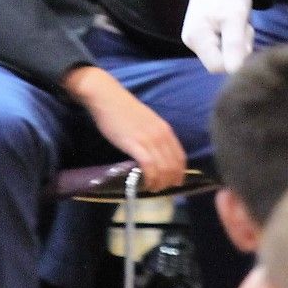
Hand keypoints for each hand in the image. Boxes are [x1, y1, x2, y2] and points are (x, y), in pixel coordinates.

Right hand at [64, 66, 186, 187]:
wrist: (107, 97)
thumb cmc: (123, 110)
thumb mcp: (146, 122)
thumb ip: (154, 136)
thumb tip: (156, 154)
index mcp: (165, 129)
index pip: (180, 156)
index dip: (180, 173)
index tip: (175, 183)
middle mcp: (161, 135)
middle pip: (173, 165)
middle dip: (169, 181)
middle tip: (161, 190)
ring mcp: (149, 139)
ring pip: (163, 168)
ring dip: (160, 183)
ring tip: (152, 189)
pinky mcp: (135, 143)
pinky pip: (149, 166)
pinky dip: (150, 178)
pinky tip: (145, 183)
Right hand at [183, 0, 254, 72]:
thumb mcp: (235, 16)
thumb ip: (234, 44)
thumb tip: (234, 72)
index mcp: (196, 37)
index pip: (217, 66)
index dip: (235, 57)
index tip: (243, 37)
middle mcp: (192, 42)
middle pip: (221, 61)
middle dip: (237, 48)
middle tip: (243, 26)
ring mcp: (197, 41)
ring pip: (224, 55)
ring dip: (238, 43)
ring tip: (239, 22)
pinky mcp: (204, 38)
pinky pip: (223, 48)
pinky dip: (233, 39)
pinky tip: (234, 25)